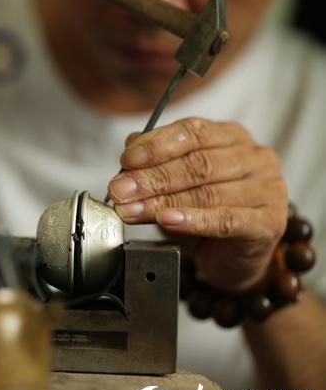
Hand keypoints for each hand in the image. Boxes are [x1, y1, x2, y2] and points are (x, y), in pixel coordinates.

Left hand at [108, 117, 287, 291]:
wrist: (236, 258)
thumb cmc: (208, 211)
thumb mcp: (179, 182)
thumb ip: (157, 162)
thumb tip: (130, 149)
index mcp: (232, 136)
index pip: (193, 132)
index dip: (157, 145)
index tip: (126, 160)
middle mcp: (255, 157)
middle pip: (197, 163)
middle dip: (152, 178)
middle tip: (120, 190)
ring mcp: (267, 189)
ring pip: (207, 192)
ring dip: (161, 202)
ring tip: (132, 210)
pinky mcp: (269, 222)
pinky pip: (226, 219)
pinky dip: (192, 220)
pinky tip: (167, 221)